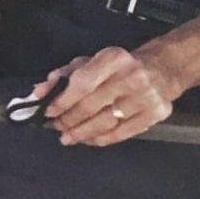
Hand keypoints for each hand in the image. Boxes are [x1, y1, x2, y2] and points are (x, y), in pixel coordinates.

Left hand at [42, 45, 182, 146]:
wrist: (161, 70)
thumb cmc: (119, 66)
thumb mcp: (91, 62)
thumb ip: (63, 75)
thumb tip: (39, 92)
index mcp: (113, 58)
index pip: (82, 84)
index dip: (63, 101)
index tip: (49, 111)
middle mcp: (131, 77)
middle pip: (92, 105)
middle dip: (69, 119)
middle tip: (57, 126)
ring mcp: (145, 97)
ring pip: (105, 122)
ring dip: (82, 133)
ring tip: (69, 137)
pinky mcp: (155, 114)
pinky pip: (122, 133)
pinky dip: (102, 139)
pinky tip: (89, 140)